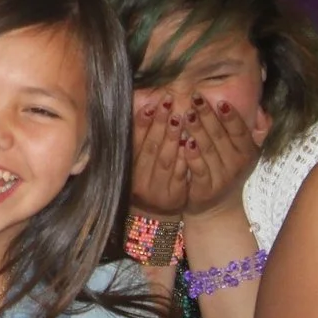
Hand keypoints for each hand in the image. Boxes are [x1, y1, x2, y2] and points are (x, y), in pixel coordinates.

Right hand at [126, 97, 191, 216]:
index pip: (133, 142)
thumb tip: (146, 108)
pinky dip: (185, 158)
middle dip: (159, 124)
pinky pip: (179, 174)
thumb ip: (139, 141)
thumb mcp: (137, 163)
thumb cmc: (147, 179)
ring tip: (180, 117)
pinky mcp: (173, 196)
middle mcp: (138, 181)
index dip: (141, 123)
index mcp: (126, 170)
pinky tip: (191, 142)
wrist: (155, 213)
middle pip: (150, 148)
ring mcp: (155, 190)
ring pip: (165, 160)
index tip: (151, 105)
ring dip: (172, 138)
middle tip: (168, 103)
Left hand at [179, 96, 261, 220]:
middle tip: (195, 98)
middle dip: (207, 116)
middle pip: (220, 137)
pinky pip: (199, 170)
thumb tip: (262, 110)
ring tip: (186, 115)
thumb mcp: (246, 152)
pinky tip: (183, 143)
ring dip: (196, 131)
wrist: (218, 207)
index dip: (231, 116)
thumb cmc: (229, 170)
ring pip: (208, 150)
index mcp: (247, 152)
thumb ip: (257, 131)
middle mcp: (236, 164)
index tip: (220, 101)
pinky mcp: (206, 189)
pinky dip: (192, 156)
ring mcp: (221, 177)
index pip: (240, 131)